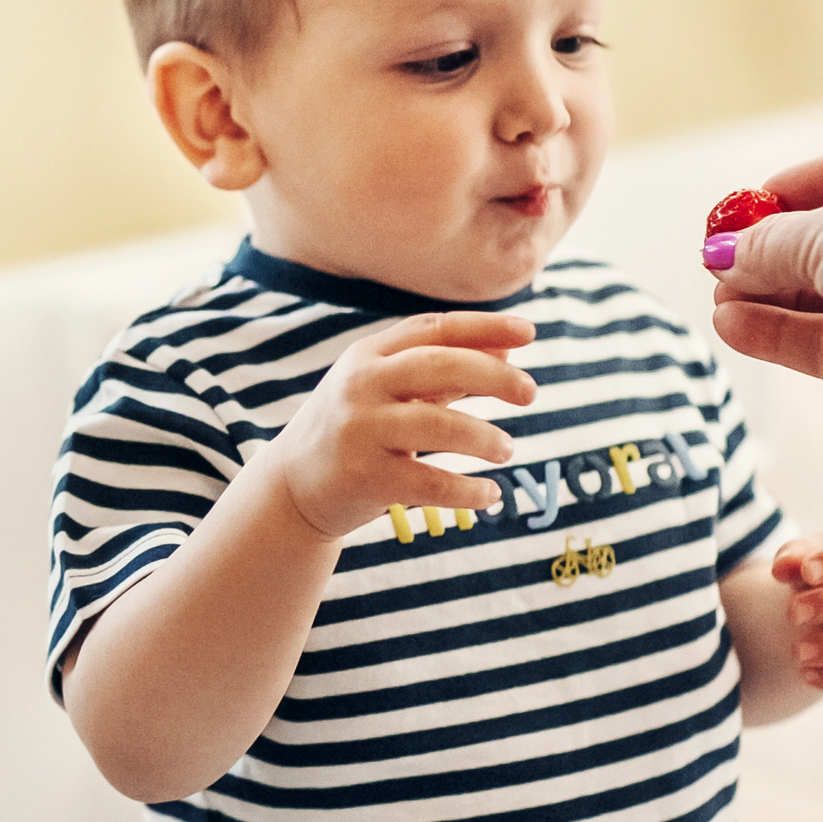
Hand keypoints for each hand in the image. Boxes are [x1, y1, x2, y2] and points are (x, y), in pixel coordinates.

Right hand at [262, 310, 537, 540]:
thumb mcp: (386, 390)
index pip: (434, 329)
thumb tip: (508, 351)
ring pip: (441, 426)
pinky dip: (470, 490)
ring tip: (505, 449)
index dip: (485, 327)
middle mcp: (360, 386)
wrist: (291, 486)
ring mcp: (359, 431)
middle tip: (531, 394)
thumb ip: (440, 371)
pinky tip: (489, 494)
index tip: (529, 333)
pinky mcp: (364, 478)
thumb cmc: (353, 431)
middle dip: (495, 377)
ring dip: (486, 438)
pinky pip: (432, 483)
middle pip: (440, 365)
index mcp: (367, 356)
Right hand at [706, 139, 822, 468]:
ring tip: (717, 292)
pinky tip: (731, 323)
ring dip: (763, 293)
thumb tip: (722, 250)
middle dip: (771, 247)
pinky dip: (773, 334)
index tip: (751, 202)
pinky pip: (820, 346)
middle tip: (717, 255)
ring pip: (822, 298)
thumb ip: (770, 240)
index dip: (806, 183)